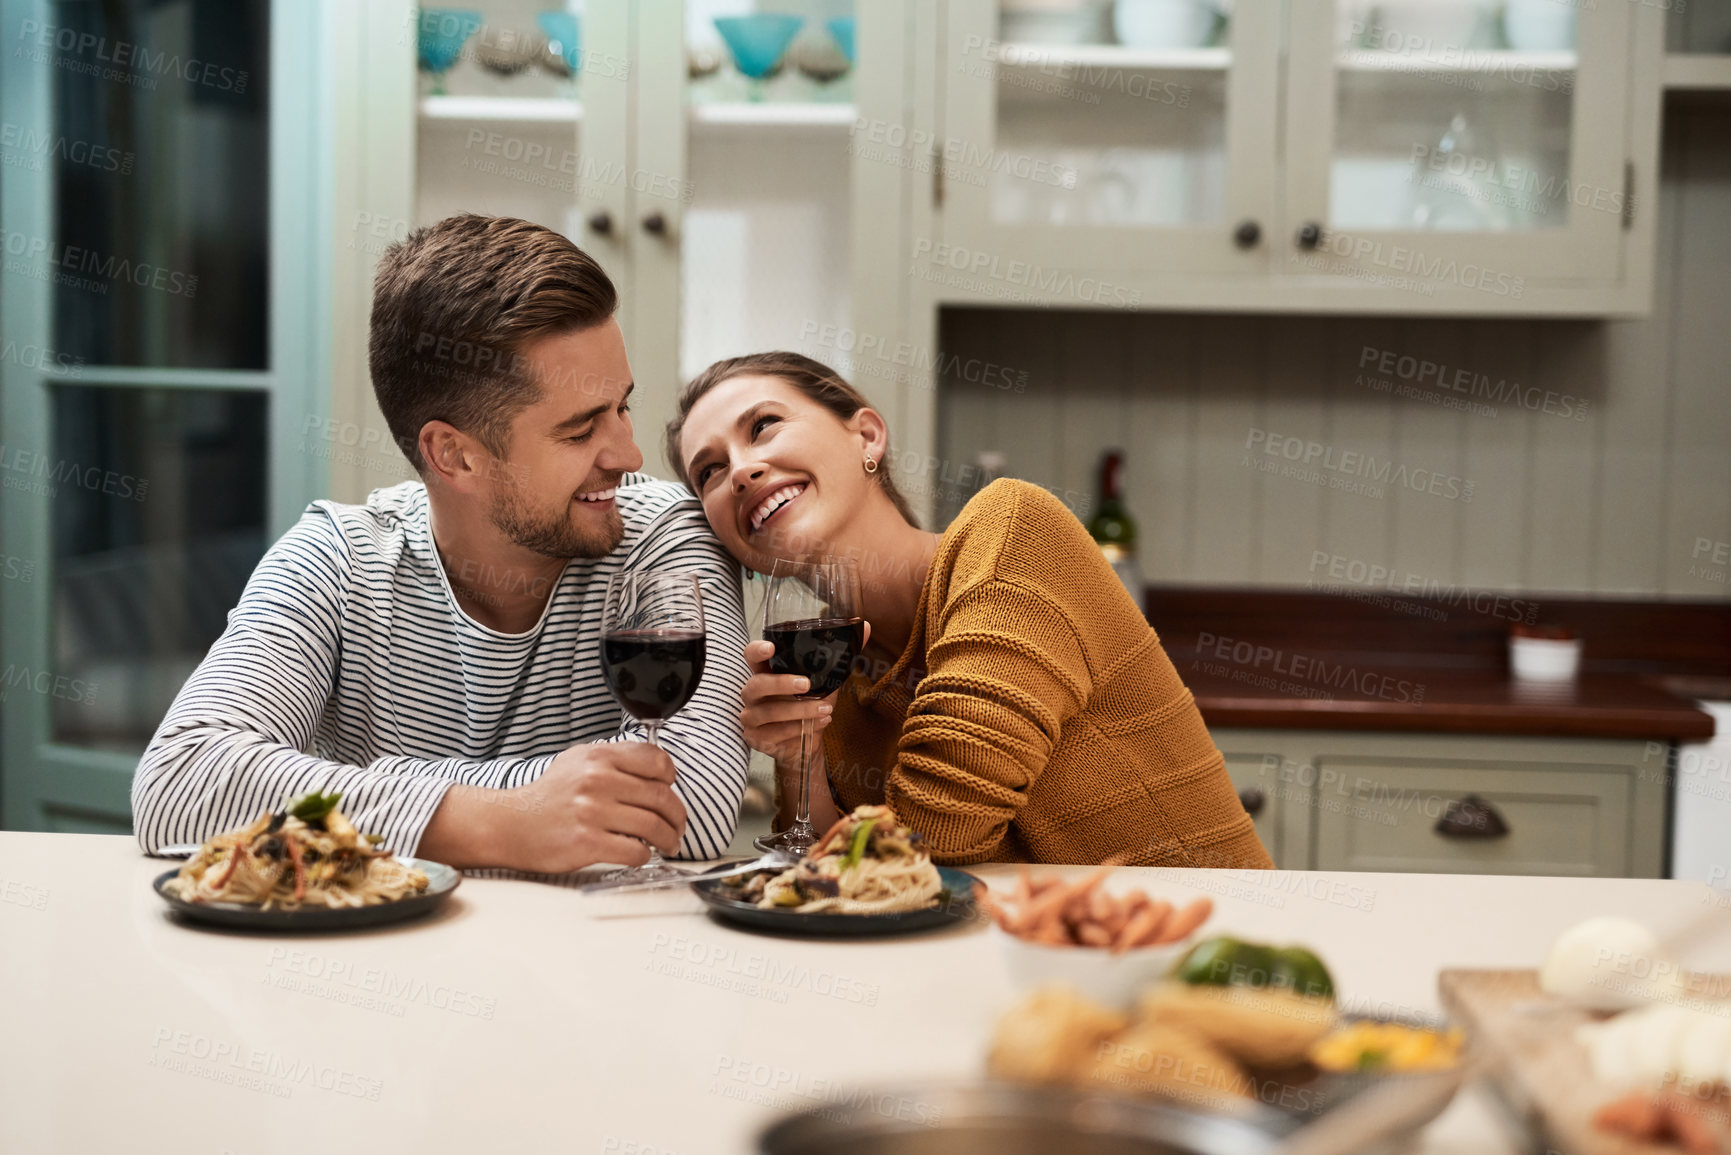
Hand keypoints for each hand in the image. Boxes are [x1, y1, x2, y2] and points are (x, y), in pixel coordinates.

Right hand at [421, 741, 685, 872]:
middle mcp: (597, 780)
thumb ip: (616, 759)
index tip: (671, 791)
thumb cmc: (548, 796)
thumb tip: (657, 770)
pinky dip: (645, 855)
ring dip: (668, 838)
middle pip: (661, 797)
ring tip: (668, 843)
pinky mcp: (587, 842)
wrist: (511, 824)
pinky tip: (641, 854)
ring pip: (654, 826)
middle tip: (678, 826)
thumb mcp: (578, 761)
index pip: (657, 761)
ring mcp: (592, 812)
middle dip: (678, 816)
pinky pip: (635, 851)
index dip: (671, 779)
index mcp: (599, 756)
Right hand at [738, 621, 869, 765]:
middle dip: (781, 684)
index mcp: (766, 671)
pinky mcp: (756, 737)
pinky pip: (775, 733)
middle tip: (806, 685)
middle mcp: (753, 692)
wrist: (804, 743)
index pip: (751, 655)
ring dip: (800, 711)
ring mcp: (751, 716)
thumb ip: (841, 655)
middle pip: (757, 684)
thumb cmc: (809, 704)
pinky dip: (799, 729)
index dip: (757, 650)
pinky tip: (819, 724)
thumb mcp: (826, 680)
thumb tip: (866, 627)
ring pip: (769, 711)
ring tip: (826, 709)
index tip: (770, 648)